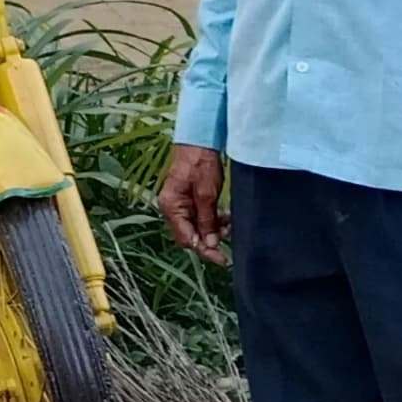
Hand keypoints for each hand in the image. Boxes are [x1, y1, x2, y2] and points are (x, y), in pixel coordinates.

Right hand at [159, 144, 228, 260]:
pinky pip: (199, 217)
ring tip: (229, 223)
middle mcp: (172, 208)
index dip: (204, 250)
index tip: (222, 259)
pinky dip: (212, 220)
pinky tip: (224, 216)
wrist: (199, 142)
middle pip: (189, 235)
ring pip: (196, 227)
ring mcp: (179, 204)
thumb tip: (209, 244)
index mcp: (172, 206)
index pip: (186, 238)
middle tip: (228, 237)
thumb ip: (207, 220)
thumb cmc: (199, 163)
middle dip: (209, 240)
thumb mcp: (206, 193)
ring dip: (212, 230)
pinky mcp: (188, 199)